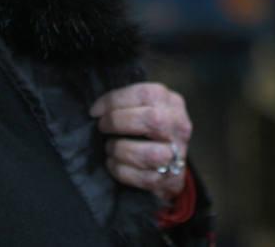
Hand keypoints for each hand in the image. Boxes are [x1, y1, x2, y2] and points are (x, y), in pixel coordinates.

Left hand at [89, 82, 192, 203]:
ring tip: (110, 148)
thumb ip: (130, 104)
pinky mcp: (170, 178)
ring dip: (120, 150)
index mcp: (172, 103)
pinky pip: (141, 177)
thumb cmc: (152, 132)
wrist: (171, 167)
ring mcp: (177, 154)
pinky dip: (120, 170)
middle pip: (151, 120)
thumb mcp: (148, 108)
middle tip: (102, 127)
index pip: (145, 95)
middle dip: (117, 122)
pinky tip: (113, 164)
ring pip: (147, 154)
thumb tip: (98, 109)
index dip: (115, 101)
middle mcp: (179, 126)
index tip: (95, 110)